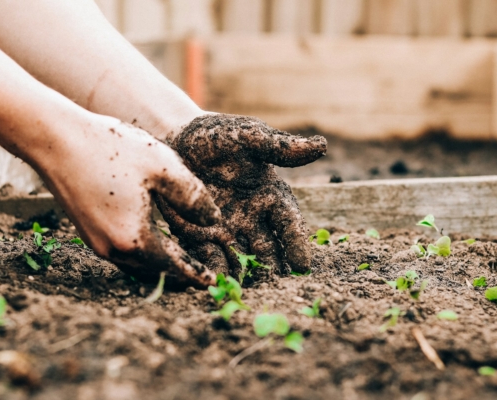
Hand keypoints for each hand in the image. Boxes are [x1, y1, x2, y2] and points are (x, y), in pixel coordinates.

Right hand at [35, 114, 220, 287]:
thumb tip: (213, 221)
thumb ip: (193, 197)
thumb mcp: (163, 166)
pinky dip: (142, 254)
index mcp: (134, 238)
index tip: (212, 283)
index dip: (195, 274)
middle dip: (179, 274)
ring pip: (136, 265)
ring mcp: (96, 242)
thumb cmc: (110, 148)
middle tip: (201, 274)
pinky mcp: (86, 231)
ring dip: (159, 266)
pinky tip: (152, 240)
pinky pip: (121, 253)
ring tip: (181, 261)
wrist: (55, 139)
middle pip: (154, 271)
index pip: (174, 266)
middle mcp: (112, 249)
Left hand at [156, 114, 327, 280]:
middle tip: (277, 290)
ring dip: (245, 277)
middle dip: (273, 270)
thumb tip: (321, 146)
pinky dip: (214, 272)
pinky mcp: (199, 236)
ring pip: (241, 260)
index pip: (289, 224)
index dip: (296, 244)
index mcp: (271, 196)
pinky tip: (215, 285)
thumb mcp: (248, 136)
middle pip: (268, 250)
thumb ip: (279, 147)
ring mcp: (227, 230)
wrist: (176, 138)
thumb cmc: (218, 135)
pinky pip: (209, 258)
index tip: (302, 265)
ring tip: (247, 295)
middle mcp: (253, 219)